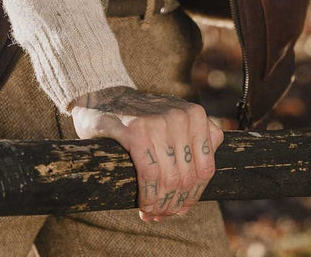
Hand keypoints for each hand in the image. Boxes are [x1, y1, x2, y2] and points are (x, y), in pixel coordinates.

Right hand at [70, 86, 223, 219]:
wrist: (104, 96)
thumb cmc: (142, 116)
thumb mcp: (176, 119)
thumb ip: (194, 143)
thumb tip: (195, 191)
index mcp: (195, 115)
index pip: (205, 169)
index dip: (194, 195)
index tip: (181, 208)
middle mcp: (180, 117)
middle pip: (187, 178)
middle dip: (175, 204)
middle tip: (162, 214)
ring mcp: (158, 123)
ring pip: (170, 179)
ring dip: (160, 205)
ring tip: (151, 213)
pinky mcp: (135, 132)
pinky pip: (150, 175)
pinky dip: (148, 196)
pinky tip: (142, 205)